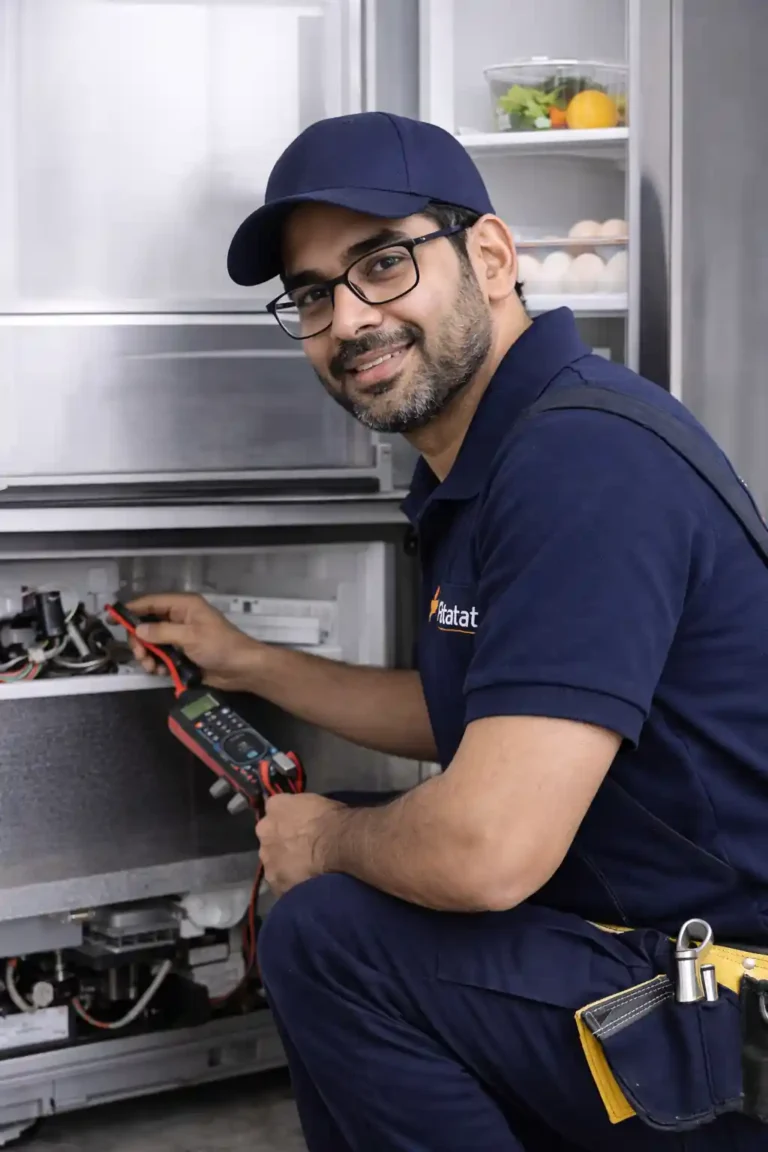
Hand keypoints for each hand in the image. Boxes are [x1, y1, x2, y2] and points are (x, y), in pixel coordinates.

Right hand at [123, 592, 259, 692]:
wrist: (241, 669)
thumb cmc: (220, 646)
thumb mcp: (190, 636)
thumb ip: (162, 632)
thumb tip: (138, 630)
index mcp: (184, 606)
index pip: (151, 603)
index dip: (131, 609)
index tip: (112, 618)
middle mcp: (179, 618)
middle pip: (147, 625)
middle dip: (140, 641)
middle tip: (141, 655)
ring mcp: (180, 637)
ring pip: (152, 643)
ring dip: (148, 655)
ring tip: (152, 667)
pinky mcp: (182, 654)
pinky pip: (161, 656)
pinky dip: (157, 664)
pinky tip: (162, 672)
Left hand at [256, 793, 346, 896]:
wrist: (339, 846)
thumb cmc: (332, 819)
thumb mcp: (315, 801)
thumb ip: (301, 809)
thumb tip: (303, 817)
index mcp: (275, 806)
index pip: (274, 809)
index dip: (286, 819)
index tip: (297, 825)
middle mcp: (264, 830)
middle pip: (269, 836)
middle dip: (280, 841)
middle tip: (299, 847)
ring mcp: (267, 857)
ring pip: (272, 859)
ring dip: (282, 862)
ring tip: (302, 868)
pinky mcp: (274, 880)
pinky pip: (279, 881)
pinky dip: (288, 881)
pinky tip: (303, 881)